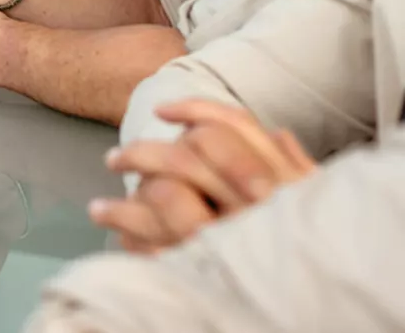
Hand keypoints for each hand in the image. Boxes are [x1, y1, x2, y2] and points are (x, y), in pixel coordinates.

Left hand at [92, 100, 315, 251]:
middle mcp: (251, 209)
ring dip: (122, 200)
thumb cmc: (310, 252)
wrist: (312, 307)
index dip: (193, 112)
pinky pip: (150, 243)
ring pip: (162, 192)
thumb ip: (296, 170)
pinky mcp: (200, 271)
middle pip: (184, 156)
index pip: (229, 131)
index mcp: (280, 187)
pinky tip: (112, 235)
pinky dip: (126, 234)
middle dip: (140, 153)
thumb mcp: (317, 207)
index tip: (162, 111)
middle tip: (116, 159)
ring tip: (100, 207)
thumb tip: (277, 135)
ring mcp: (224, 240)